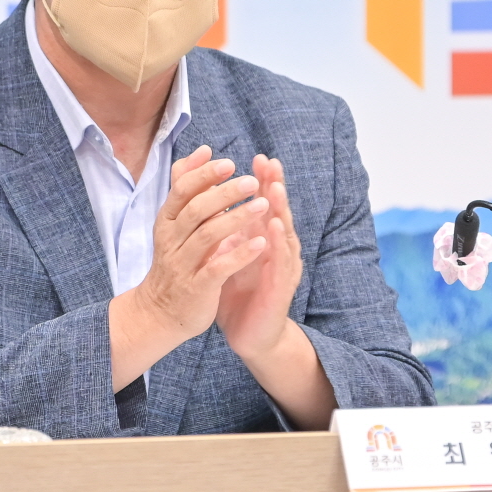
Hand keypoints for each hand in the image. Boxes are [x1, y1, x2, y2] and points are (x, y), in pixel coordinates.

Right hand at [108, 145, 268, 388]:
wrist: (160, 313)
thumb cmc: (175, 262)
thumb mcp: (175, 222)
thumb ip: (187, 187)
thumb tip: (203, 150)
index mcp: (166, 222)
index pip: (182, 191)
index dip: (204, 175)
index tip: (229, 163)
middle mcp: (171, 240)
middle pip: (196, 210)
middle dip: (224, 193)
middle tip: (252, 181)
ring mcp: (182, 265)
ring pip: (207, 236)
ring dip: (236, 218)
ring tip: (262, 205)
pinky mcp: (196, 288)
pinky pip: (218, 268)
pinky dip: (240, 255)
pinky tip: (261, 243)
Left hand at [216, 154, 302, 357]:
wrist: (250, 334)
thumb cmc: (238, 291)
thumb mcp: (225, 253)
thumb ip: (222, 227)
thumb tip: (208, 199)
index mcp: (261, 239)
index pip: (265, 204)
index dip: (263, 181)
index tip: (257, 157)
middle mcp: (275, 248)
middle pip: (277, 211)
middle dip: (275, 185)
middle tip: (269, 162)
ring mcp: (281, 267)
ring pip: (283, 233)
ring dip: (280, 210)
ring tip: (274, 188)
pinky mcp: (280, 288)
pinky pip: (279, 263)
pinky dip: (275, 244)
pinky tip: (271, 229)